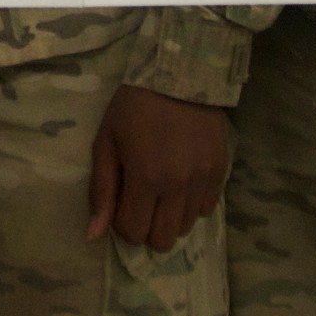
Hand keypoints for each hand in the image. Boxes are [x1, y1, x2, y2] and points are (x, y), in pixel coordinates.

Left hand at [88, 85, 229, 252]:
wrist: (179, 76)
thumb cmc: (133, 108)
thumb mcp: (106, 144)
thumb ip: (102, 192)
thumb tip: (94, 236)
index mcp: (145, 178)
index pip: (133, 232)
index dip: (122, 224)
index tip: (121, 204)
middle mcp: (178, 185)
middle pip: (162, 240)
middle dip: (146, 229)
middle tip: (141, 204)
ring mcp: (203, 180)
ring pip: (185, 227)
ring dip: (169, 218)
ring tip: (162, 192)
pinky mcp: (220, 171)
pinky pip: (206, 209)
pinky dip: (191, 205)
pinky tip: (182, 184)